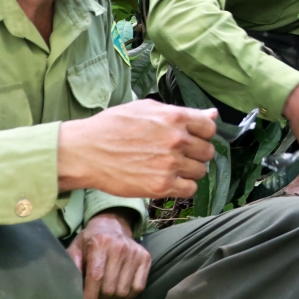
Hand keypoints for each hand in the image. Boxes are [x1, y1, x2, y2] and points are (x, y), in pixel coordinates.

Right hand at [58, 100, 216, 199]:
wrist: (86, 151)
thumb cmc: (112, 127)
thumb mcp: (147, 108)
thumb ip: (182, 113)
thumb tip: (212, 114)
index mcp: (175, 117)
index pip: (210, 128)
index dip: (203, 134)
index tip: (193, 138)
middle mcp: (177, 140)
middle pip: (208, 151)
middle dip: (197, 153)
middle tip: (179, 154)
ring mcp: (171, 164)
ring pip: (201, 171)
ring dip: (190, 171)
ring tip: (171, 167)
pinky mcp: (162, 185)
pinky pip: (190, 189)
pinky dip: (183, 187)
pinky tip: (169, 180)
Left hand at [66, 209, 150, 298]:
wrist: (112, 225)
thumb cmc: (90, 241)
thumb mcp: (75, 249)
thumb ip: (72, 268)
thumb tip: (70, 292)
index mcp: (100, 243)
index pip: (96, 278)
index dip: (90, 298)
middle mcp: (120, 247)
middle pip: (110, 288)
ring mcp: (135, 253)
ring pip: (124, 291)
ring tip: (105, 296)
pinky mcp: (146, 258)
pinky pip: (138, 288)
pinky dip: (128, 295)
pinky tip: (119, 291)